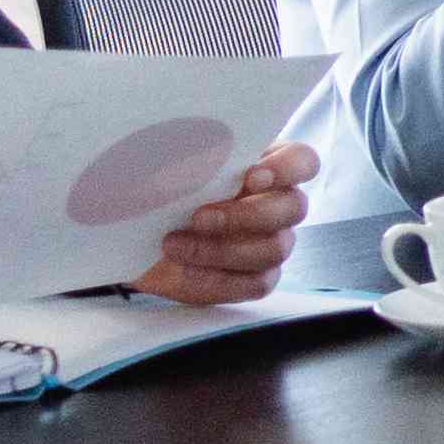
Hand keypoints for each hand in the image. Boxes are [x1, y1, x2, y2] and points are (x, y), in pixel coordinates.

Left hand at [132, 143, 312, 308]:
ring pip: (273, 249)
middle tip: (198, 217)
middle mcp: (279, 205)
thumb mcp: (173, 169)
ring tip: (174, 244)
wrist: (140, 237)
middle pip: (293, 208)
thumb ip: (197, 161)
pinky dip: (216, 278)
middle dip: (245, 215)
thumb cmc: (162, 193)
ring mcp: (273, 243)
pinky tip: (184, 268)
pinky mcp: (258, 278)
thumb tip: (196, 159)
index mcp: (267, 167)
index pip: (303, 161)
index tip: (251, 177)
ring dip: (221, 249)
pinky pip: (254, 284)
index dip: (287, 169)